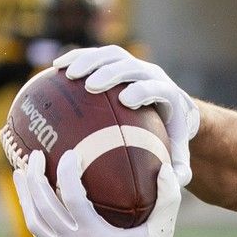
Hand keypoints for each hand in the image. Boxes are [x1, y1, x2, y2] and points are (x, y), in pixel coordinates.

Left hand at [13, 149, 180, 236]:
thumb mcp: (162, 229)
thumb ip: (168, 199)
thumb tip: (166, 169)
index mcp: (96, 236)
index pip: (73, 198)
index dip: (67, 173)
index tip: (70, 154)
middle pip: (45, 206)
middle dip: (36, 177)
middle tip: (35, 155)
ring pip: (34, 219)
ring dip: (25, 194)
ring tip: (21, 171)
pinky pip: (37, 231)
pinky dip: (30, 211)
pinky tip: (30, 196)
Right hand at [54, 45, 199, 185]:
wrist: (172, 109)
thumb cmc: (171, 137)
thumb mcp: (180, 157)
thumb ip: (180, 172)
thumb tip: (169, 182)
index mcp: (169, 94)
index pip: (157, 87)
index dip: (143, 90)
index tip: (126, 100)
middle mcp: (152, 74)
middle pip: (132, 66)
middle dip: (112, 73)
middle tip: (92, 86)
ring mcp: (134, 64)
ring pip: (112, 55)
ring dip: (90, 61)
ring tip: (68, 74)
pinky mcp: (118, 60)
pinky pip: (96, 55)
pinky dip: (77, 57)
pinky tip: (56, 68)